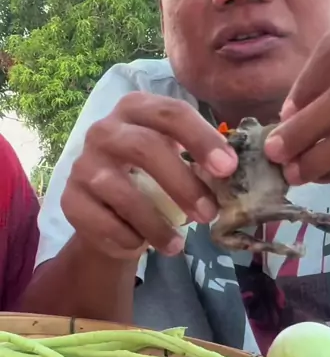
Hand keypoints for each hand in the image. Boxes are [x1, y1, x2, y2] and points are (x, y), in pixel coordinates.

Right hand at [61, 93, 236, 258]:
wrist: (110, 215)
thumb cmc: (153, 180)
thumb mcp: (178, 163)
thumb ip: (200, 164)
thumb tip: (231, 175)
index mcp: (137, 110)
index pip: (172, 113)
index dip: (202, 139)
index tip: (228, 168)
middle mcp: (105, 130)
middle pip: (145, 147)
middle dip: (182, 184)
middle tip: (208, 214)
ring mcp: (84, 164)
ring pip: (122, 192)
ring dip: (156, 223)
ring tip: (177, 246)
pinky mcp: (70, 199)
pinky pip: (102, 221)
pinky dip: (128, 238)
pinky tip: (141, 245)